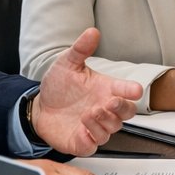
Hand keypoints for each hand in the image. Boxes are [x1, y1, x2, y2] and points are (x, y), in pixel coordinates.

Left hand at [32, 28, 143, 155]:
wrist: (39, 108)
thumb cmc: (58, 87)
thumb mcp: (67, 63)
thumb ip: (81, 49)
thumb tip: (92, 32)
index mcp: (106, 89)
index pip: (128, 90)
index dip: (133, 90)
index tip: (135, 90)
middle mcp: (105, 108)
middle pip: (127, 112)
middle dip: (122, 108)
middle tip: (111, 102)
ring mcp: (96, 125)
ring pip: (112, 128)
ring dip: (103, 120)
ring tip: (89, 112)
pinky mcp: (84, 140)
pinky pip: (95, 143)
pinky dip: (92, 136)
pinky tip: (82, 126)